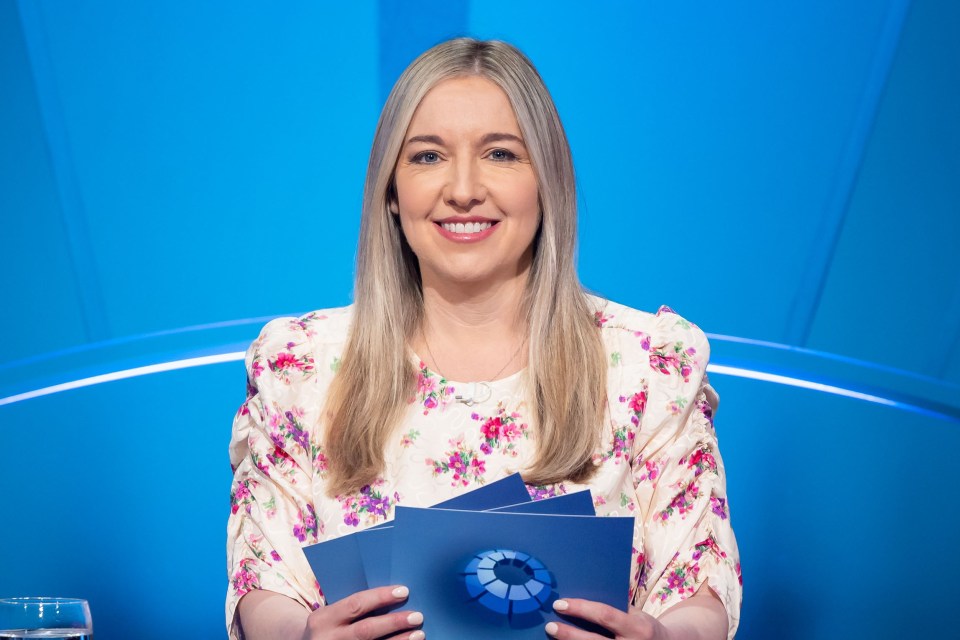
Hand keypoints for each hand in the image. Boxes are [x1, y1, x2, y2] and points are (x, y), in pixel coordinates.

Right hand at [300, 585, 424, 639]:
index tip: (404, 591)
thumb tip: (394, 595)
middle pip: (366, 631)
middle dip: (394, 623)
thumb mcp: (331, 615)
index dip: (381, 597)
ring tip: (419, 634)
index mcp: (322, 619)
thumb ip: (352, 608)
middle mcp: (328, 639)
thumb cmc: (329, 627)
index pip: (355, 604)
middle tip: (418, 616)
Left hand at [544, 599, 669, 639]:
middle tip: (550, 626)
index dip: (580, 609)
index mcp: (638, 628)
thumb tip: (580, 598)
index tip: (559, 604)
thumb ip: (615, 609)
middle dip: (569, 634)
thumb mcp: (637, 615)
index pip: (605, 615)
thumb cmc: (645, 628)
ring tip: (554, 637)